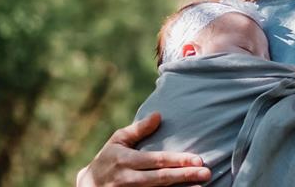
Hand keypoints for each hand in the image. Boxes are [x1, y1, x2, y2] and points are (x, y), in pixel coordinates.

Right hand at [76, 112, 210, 186]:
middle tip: (206, 173)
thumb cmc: (107, 159)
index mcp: (125, 160)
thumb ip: (138, 130)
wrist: (88, 186)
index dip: (178, 160)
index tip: (198, 159)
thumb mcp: (117, 141)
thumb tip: (158, 115)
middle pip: (161, 178)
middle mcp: (127, 179)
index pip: (156, 160)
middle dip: (184, 175)